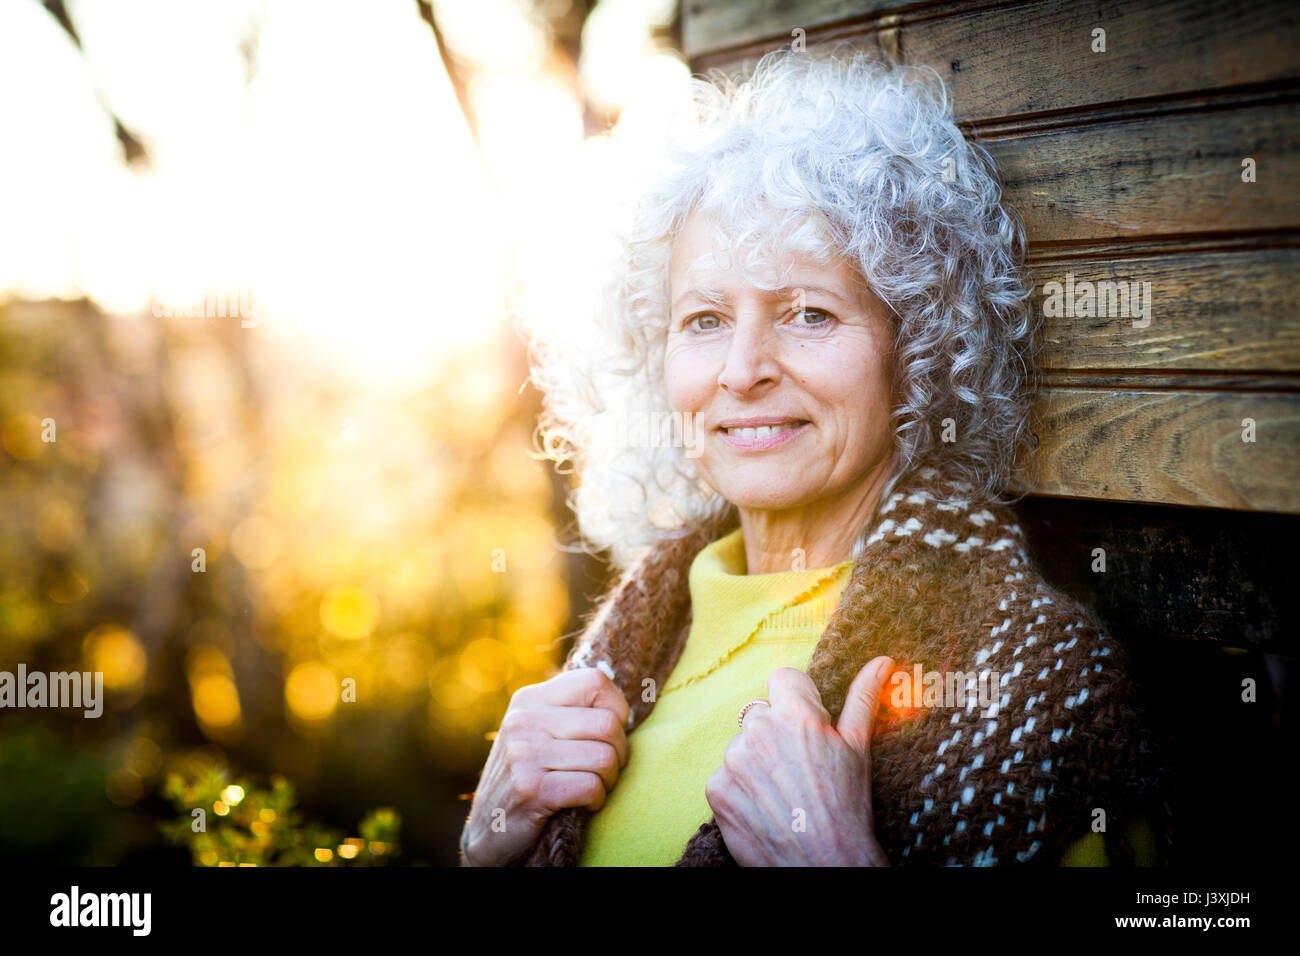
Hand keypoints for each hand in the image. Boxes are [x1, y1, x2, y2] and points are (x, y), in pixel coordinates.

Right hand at [461, 667, 629, 865]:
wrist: (488, 831)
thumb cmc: (528, 776)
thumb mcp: (538, 731)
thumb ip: (570, 711)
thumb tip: (623, 703)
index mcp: (529, 699)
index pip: (595, 681)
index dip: (616, 708)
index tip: (607, 734)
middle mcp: (523, 721)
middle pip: (607, 724)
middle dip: (619, 752)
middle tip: (605, 770)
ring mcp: (524, 754)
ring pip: (604, 757)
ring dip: (609, 780)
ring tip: (593, 786)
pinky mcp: (530, 790)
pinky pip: (591, 786)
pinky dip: (597, 800)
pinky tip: (583, 804)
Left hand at [704, 657, 893, 865]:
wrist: (825, 864)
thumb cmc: (847, 806)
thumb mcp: (858, 748)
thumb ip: (863, 697)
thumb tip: (882, 660)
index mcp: (795, 714)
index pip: (783, 680)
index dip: (797, 702)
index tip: (808, 728)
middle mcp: (759, 729)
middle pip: (761, 715)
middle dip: (776, 734)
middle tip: (799, 769)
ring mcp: (734, 759)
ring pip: (742, 746)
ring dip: (755, 762)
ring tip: (783, 792)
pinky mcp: (717, 789)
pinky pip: (725, 776)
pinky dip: (740, 789)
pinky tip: (764, 807)